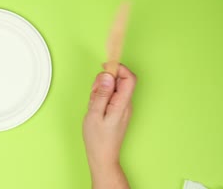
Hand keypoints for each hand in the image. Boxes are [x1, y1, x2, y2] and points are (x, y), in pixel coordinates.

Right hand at [82, 64, 136, 188]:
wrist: (103, 157)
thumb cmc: (98, 139)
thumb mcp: (94, 114)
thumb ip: (101, 94)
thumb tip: (107, 75)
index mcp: (122, 104)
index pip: (129, 77)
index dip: (118, 67)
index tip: (104, 66)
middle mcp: (126, 104)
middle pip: (121, 80)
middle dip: (105, 80)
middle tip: (94, 92)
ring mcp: (123, 107)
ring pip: (114, 87)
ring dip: (102, 89)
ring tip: (93, 103)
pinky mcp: (118, 110)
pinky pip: (112, 96)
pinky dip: (102, 96)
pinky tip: (95, 107)